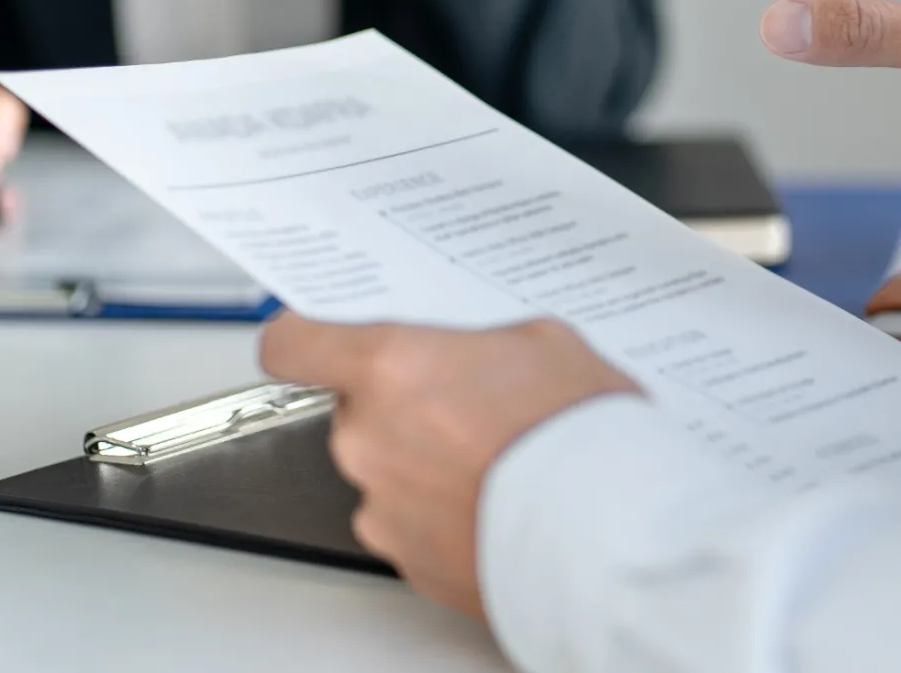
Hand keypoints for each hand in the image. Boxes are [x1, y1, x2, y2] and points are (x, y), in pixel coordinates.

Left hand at [260, 313, 638, 616]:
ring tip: (496, 467)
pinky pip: (412, 527)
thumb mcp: (544, 343)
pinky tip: (497, 508)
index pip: (294, 343)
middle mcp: (367, 439)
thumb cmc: (578, 436)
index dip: (307, 338)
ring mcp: (382, 508)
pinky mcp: (408, 563)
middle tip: (471, 410)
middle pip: (358, 412)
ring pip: (386, 473)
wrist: (606, 532)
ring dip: (425, 468)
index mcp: (390, 368)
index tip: (320, 340)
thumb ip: (481, 345)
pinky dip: (444, 519)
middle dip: (406, 409)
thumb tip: (478, 358)